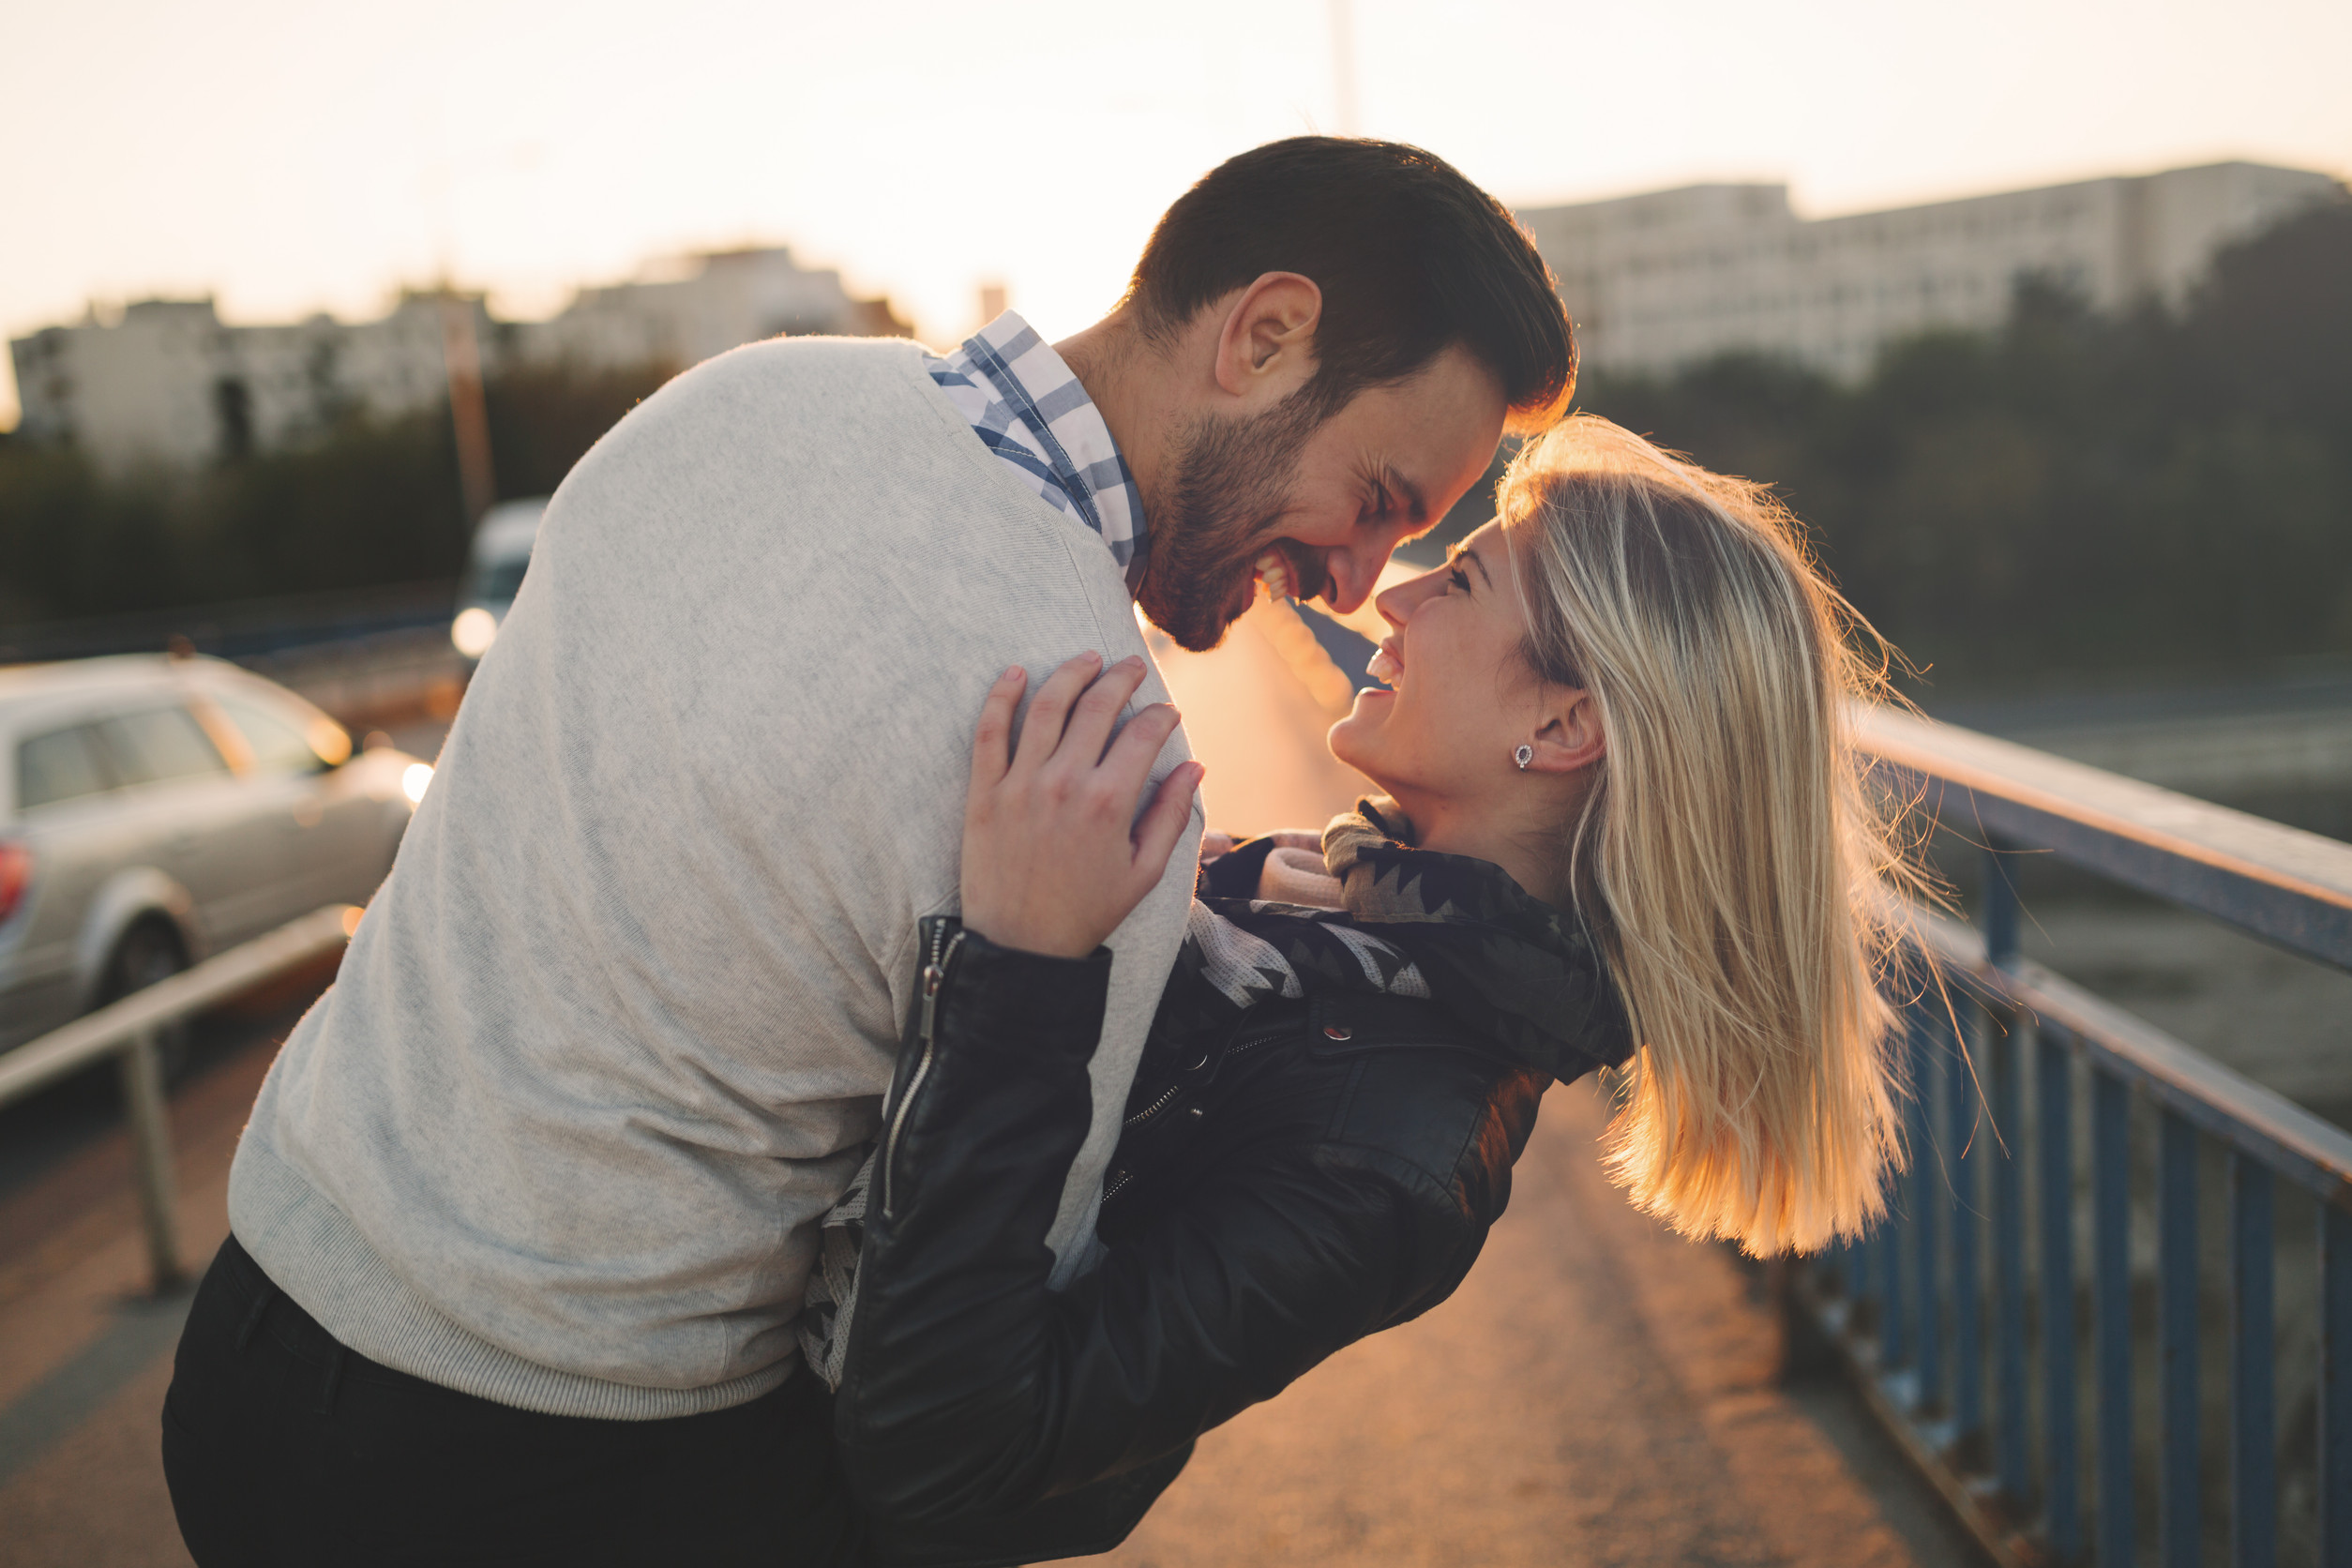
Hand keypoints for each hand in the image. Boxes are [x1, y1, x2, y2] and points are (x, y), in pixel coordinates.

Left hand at [961, 654, 1204, 959]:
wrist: (1020, 948)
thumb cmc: (1086, 913)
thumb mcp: (1144, 872)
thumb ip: (1171, 815)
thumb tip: (1194, 766)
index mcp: (1109, 803)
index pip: (1143, 734)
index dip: (1161, 715)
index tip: (1167, 712)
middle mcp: (1065, 783)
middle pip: (1097, 706)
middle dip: (1121, 678)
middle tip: (1132, 666)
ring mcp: (1020, 784)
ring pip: (1047, 705)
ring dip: (1071, 673)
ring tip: (1088, 660)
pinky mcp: (984, 792)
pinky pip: (989, 731)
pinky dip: (1003, 696)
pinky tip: (1017, 673)